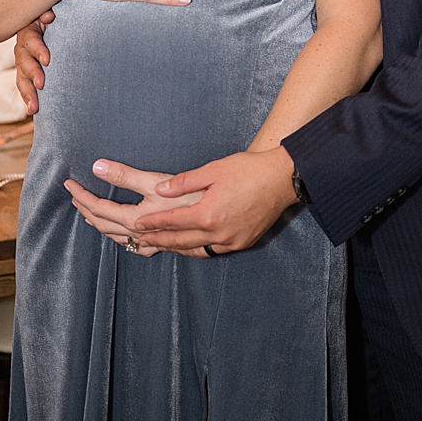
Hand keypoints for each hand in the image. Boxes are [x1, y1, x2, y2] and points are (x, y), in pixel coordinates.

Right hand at [15, 11, 52, 115]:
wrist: (49, 22)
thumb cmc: (52, 17)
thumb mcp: (49, 13)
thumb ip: (47, 13)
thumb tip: (48, 17)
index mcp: (29, 31)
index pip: (31, 41)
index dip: (38, 50)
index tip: (48, 60)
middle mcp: (22, 48)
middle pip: (24, 62)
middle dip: (33, 74)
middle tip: (42, 84)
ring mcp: (23, 61)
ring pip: (22, 78)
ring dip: (28, 93)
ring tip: (34, 107)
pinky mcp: (26, 72)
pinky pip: (24, 85)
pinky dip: (28, 97)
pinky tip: (33, 110)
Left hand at [64, 161, 207, 257]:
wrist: (237, 210)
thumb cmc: (200, 194)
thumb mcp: (160, 180)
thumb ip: (127, 175)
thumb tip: (97, 167)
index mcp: (138, 220)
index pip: (99, 208)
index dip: (82, 195)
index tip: (69, 185)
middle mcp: (145, 236)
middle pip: (106, 226)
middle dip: (86, 210)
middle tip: (74, 198)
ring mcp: (160, 243)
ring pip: (122, 240)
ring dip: (103, 227)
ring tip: (92, 218)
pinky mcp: (176, 245)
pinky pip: (143, 248)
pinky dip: (128, 242)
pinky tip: (132, 240)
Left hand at [133, 146, 298, 255]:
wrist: (284, 179)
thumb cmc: (250, 170)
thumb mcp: (214, 169)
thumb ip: (184, 181)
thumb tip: (161, 190)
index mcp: (208, 213)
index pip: (172, 221)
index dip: (152, 222)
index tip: (137, 224)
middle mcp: (218, 232)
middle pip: (180, 240)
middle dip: (158, 239)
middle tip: (140, 240)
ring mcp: (231, 240)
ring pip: (196, 249)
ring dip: (176, 248)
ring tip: (161, 246)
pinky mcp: (243, 242)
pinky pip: (214, 251)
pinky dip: (198, 250)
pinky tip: (191, 247)